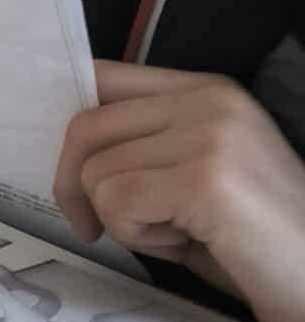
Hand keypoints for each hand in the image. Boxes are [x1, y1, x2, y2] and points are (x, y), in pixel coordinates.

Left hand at [55, 61, 304, 321]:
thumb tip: (68, 152)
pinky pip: (118, 203)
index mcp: (206, 90)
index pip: (102, 79)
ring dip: (119, 219)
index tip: (74, 176)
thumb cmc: (252, 242)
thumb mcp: (193, 174)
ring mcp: (209, 135)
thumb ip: (144, 147)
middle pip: (86, 127)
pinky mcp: (204, 179)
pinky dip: (137, 237)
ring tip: (174, 233)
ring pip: (95, 172)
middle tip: (93, 227)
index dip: (74, 134)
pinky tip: (185, 243)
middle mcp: (208, 100)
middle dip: (73, 186)